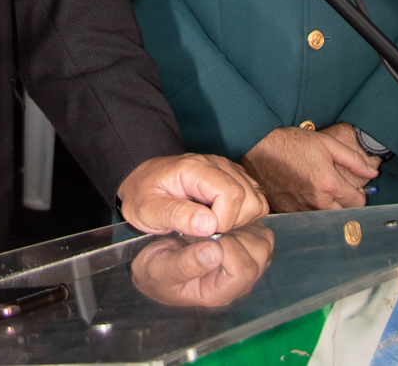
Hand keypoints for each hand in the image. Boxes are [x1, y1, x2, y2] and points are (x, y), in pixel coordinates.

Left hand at [117, 154, 267, 237]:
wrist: (141, 183)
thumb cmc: (143, 197)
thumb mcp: (149, 210)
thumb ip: (177, 216)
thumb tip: (209, 225)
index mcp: (195, 168)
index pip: (231, 194)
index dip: (224, 221)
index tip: (204, 232)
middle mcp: (216, 164)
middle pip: (250, 198)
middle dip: (234, 224)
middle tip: (208, 231)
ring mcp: (227, 169)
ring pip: (257, 200)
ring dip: (241, 221)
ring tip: (213, 226)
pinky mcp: (233, 179)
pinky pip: (254, 200)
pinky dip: (243, 216)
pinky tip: (220, 221)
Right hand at [130, 224, 274, 308]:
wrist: (154, 262)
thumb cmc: (155, 270)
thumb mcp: (159, 269)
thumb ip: (185, 265)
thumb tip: (215, 252)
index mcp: (219, 293)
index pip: (243, 270)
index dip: (228, 247)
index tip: (206, 233)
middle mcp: (237, 283)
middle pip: (259, 255)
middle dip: (238, 233)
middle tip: (212, 224)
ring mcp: (243, 265)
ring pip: (263, 241)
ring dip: (243, 224)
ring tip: (216, 220)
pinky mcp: (244, 247)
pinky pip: (260, 230)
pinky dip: (247, 219)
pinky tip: (223, 218)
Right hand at [240, 125, 377, 212]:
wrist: (260, 148)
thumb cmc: (292, 143)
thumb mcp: (326, 143)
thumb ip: (353, 160)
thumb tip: (372, 173)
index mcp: (329, 183)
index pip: (358, 202)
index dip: (359, 194)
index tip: (352, 188)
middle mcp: (317, 201)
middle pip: (344, 215)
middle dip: (345, 204)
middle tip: (338, 191)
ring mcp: (302, 209)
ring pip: (327, 219)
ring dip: (329, 210)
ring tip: (321, 193)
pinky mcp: (289, 212)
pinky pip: (308, 219)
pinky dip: (311, 212)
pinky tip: (306, 197)